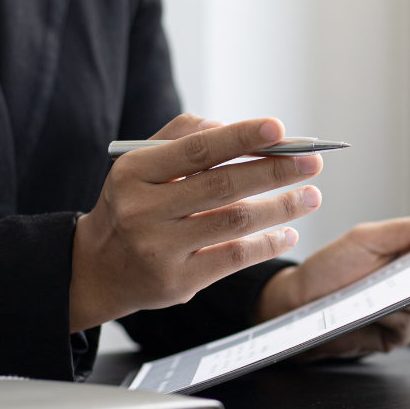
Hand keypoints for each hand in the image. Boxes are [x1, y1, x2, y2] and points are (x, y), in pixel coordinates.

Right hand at [69, 114, 322, 331]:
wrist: (97, 269)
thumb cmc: (132, 205)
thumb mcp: (140, 165)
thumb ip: (182, 137)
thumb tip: (232, 127)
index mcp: (134, 172)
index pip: (197, 149)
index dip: (241, 137)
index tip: (279, 128)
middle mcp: (143, 210)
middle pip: (223, 185)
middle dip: (275, 171)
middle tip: (312, 161)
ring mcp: (160, 249)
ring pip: (235, 222)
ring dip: (281, 207)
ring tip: (311, 196)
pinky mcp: (177, 281)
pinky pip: (234, 258)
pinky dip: (267, 244)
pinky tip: (288, 233)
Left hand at [255, 217, 409, 359]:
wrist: (298, 303)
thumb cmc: (329, 269)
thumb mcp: (365, 239)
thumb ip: (406, 230)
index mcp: (408, 256)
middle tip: (409, 268)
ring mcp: (404, 312)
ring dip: (402, 297)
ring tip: (378, 290)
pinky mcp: (393, 336)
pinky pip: (406, 327)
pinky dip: (391, 317)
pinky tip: (373, 310)